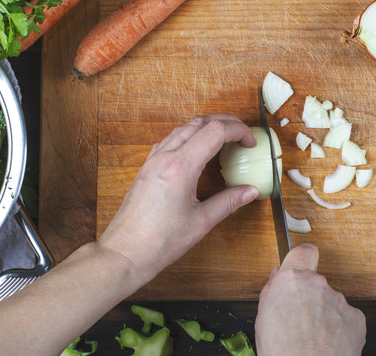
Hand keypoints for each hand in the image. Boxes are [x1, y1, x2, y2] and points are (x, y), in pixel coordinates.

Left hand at [97, 114, 259, 277]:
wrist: (125, 253)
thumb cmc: (159, 241)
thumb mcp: (201, 222)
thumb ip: (228, 202)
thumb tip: (250, 191)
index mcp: (181, 167)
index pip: (215, 131)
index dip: (238, 131)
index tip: (250, 143)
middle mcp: (165, 157)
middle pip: (199, 122)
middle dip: (225, 122)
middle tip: (242, 133)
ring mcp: (153, 161)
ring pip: (183, 128)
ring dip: (206, 127)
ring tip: (224, 139)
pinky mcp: (146, 168)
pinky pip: (169, 140)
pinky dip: (188, 137)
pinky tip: (197, 151)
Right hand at [255, 244, 366, 354]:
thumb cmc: (281, 352)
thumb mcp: (262, 318)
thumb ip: (271, 291)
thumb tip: (276, 277)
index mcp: (292, 280)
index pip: (304, 251)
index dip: (302, 259)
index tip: (301, 266)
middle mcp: (318, 285)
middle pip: (316, 283)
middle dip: (309, 297)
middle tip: (298, 320)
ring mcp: (339, 301)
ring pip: (331, 302)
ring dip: (324, 315)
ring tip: (312, 339)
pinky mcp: (356, 318)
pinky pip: (347, 318)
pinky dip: (339, 329)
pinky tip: (328, 344)